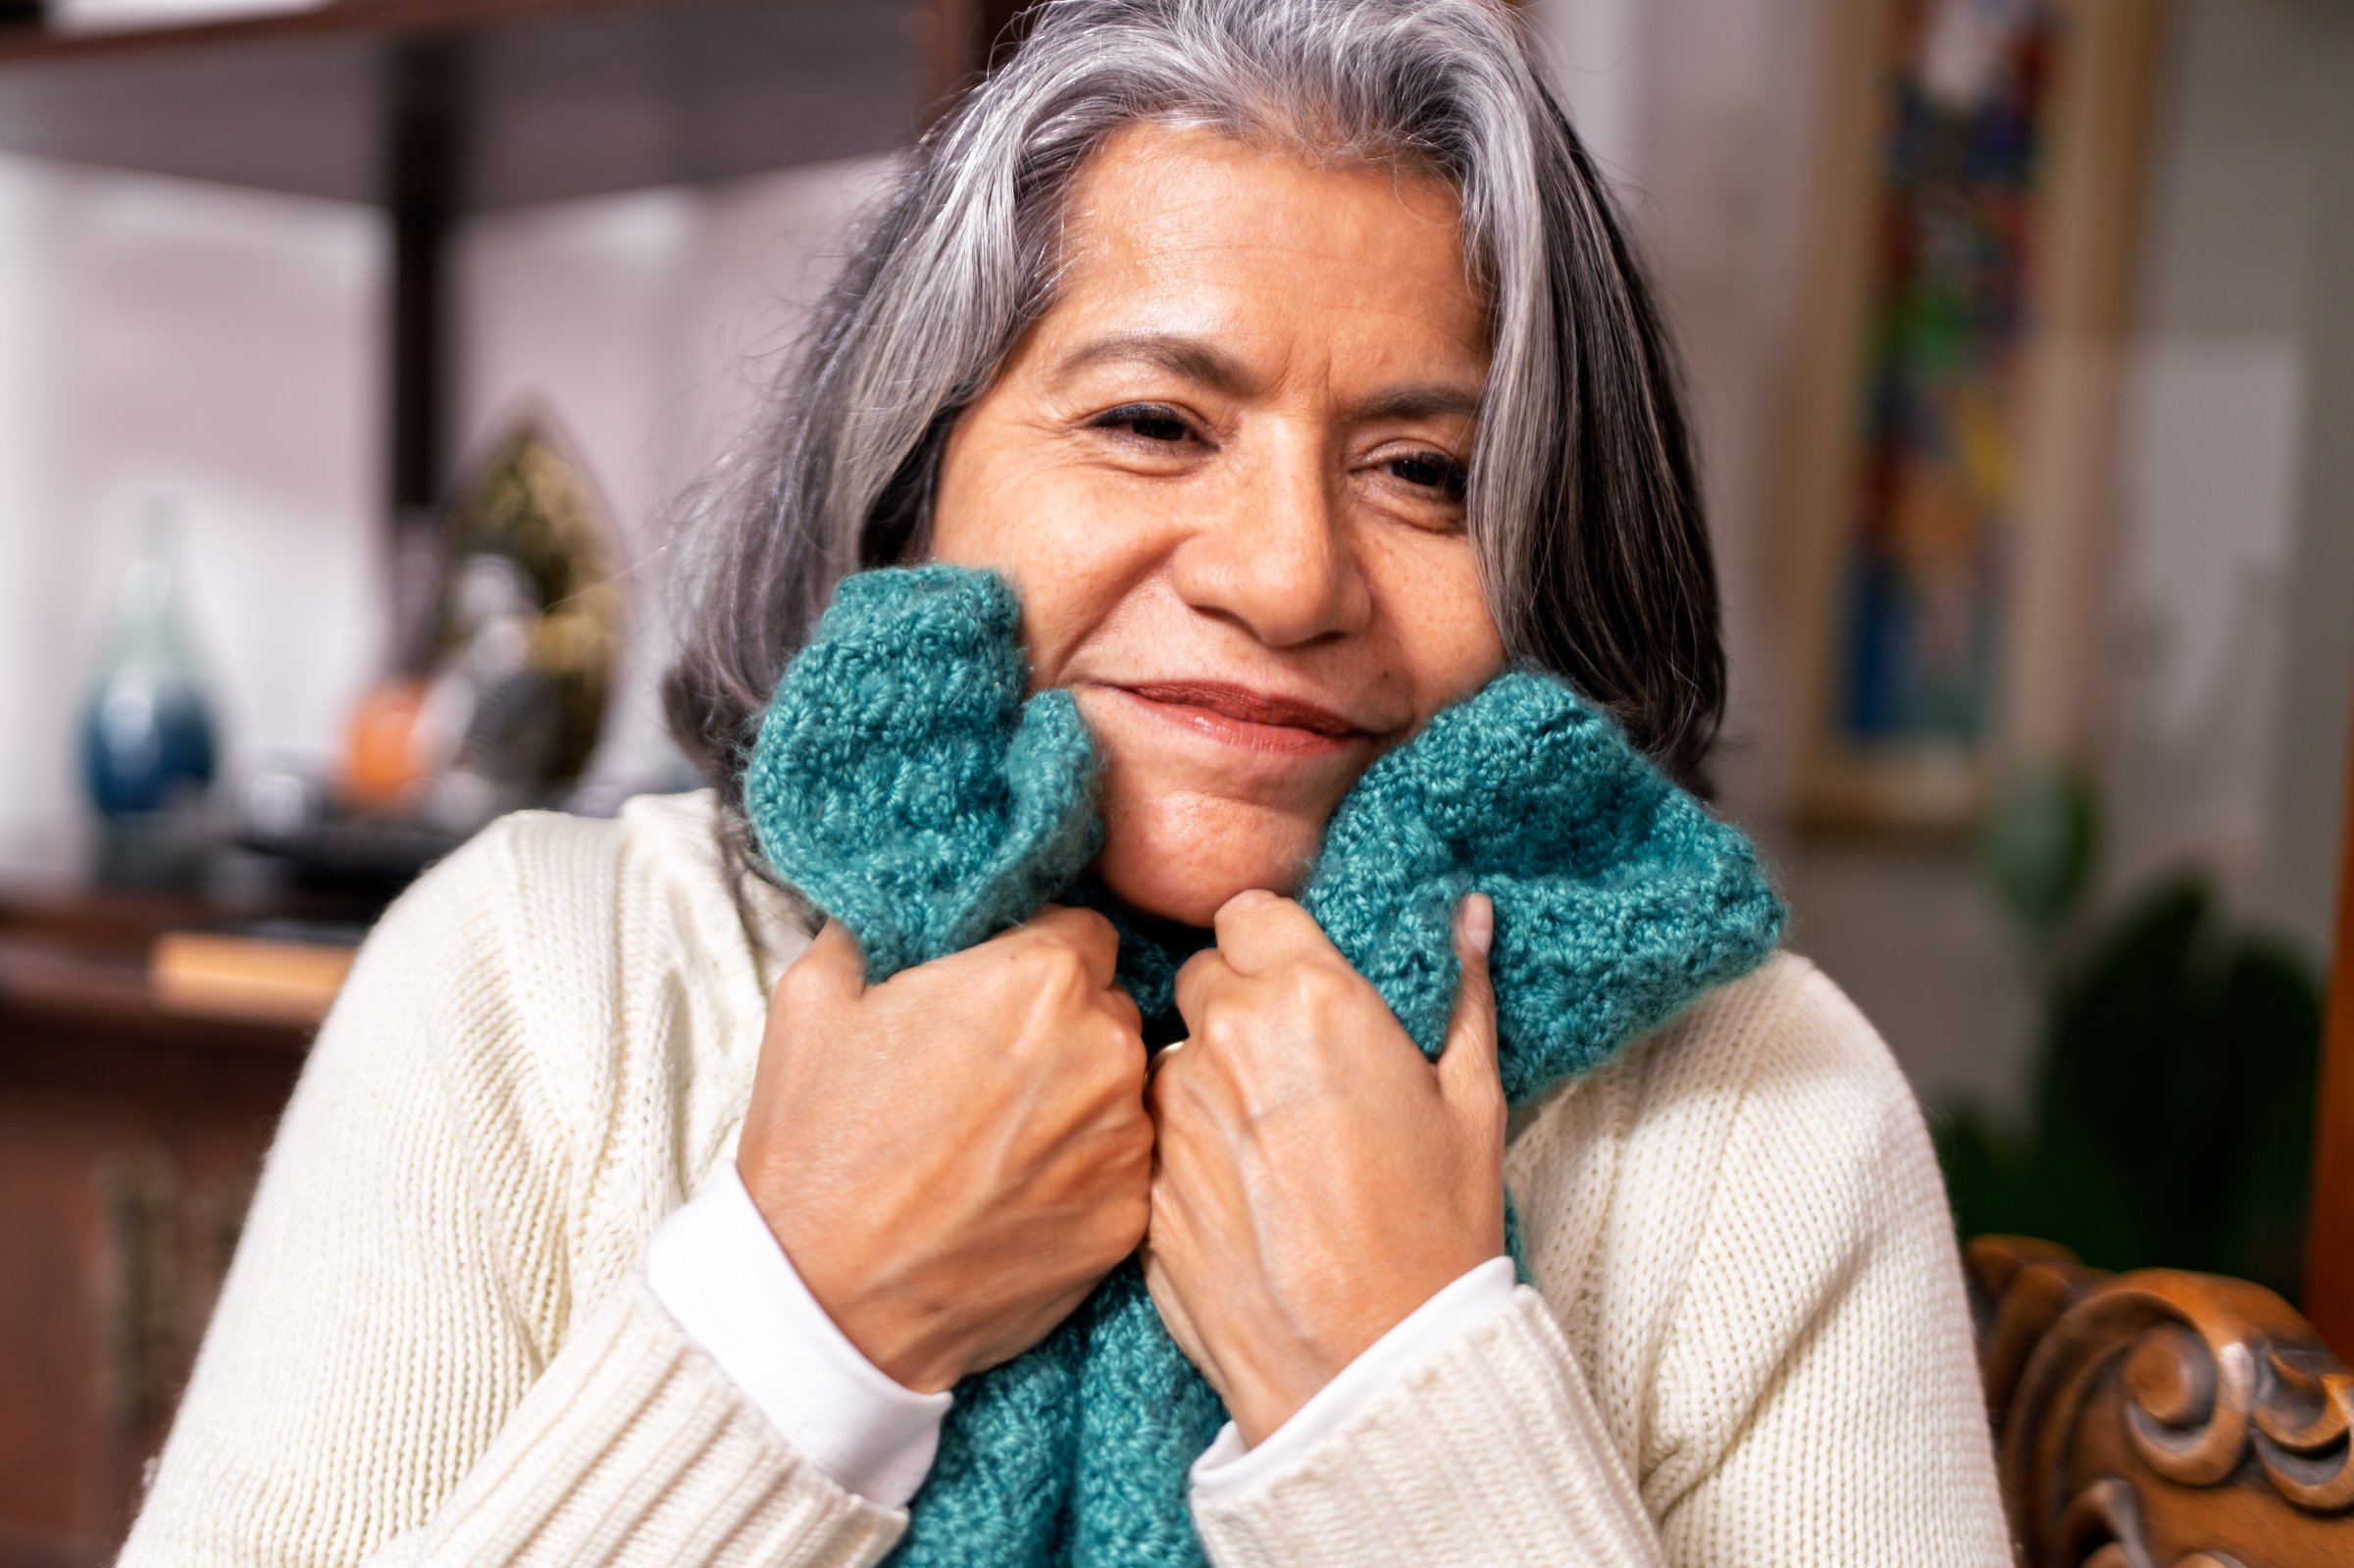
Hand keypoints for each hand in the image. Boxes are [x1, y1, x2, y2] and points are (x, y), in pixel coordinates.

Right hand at [737, 907, 1151, 1392]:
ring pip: (1121, 1090)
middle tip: (991, 1071)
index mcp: (1042, 976)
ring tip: (996, 1140)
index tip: (999, 993)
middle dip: (1063, 1027)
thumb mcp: (812, 1002)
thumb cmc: (817, 1147)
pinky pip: (1121, 1168)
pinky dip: (1082, 1173)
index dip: (1037, 958)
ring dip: (1078, 1100)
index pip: (1082, 932)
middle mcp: (1104, 1048)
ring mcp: (1124, 1140)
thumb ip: (867, 936)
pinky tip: (1014, 1193)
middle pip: (1109, 1008)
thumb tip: (884, 918)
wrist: (826, 1300)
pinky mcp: (1127, 1217)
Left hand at [1142, 890, 1505, 1443]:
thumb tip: (1466, 912)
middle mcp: (1226, 1042)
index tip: (1301, 982)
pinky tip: (1245, 1200)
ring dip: (1210, 1080)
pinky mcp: (1146, 1185)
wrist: (1367, 1368)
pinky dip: (1190, 1154)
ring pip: (1174, 1059)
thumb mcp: (1472, 1100)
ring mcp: (1174, 1116)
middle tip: (1297, 1068)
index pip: (1248, 912)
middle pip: (1205, 979)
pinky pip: (1157, 1140)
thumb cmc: (1435, 1233)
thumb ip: (1462, 990)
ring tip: (1274, 1146)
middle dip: (1240, 1007)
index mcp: (1309, 998)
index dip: (1274, 944)